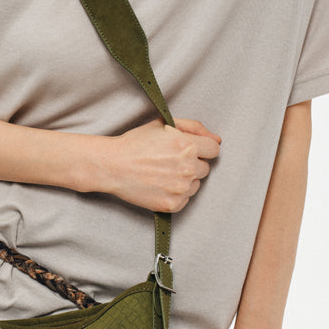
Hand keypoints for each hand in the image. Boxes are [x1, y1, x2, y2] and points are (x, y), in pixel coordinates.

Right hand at [99, 118, 220, 212]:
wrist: (112, 166)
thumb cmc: (136, 143)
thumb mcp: (164, 124)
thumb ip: (194, 128)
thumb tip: (217, 139)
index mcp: (188, 146)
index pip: (214, 150)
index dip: (201, 148)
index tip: (187, 150)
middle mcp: (187, 168)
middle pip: (205, 168)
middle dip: (191, 164)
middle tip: (169, 161)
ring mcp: (181, 188)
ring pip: (196, 184)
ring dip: (185, 180)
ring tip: (163, 173)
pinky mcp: (173, 204)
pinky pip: (186, 199)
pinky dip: (176, 193)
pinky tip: (160, 184)